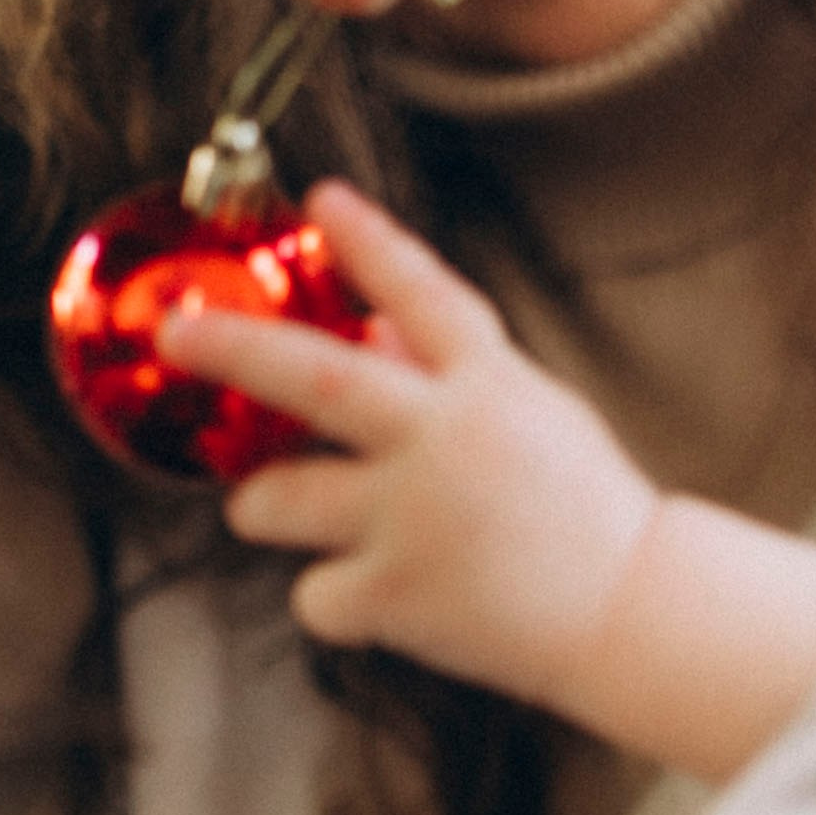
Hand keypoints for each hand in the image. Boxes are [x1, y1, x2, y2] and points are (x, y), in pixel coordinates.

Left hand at [160, 180, 659, 709]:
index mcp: (491, 388)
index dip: (369, 242)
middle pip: (317, 380)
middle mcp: (446, 441)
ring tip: (268, 506)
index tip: (322, 199)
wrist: (638, 615)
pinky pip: (316, 595)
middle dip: (235, 349)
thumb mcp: (533, 422)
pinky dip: (336, 599)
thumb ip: (450, 379)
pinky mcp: (399, 595)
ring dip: (259, 502)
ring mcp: (417, 519)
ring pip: (278, 499)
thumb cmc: (586, 517)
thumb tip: (374, 336)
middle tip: (177, 331)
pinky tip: (381, 600)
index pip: (423, 294)